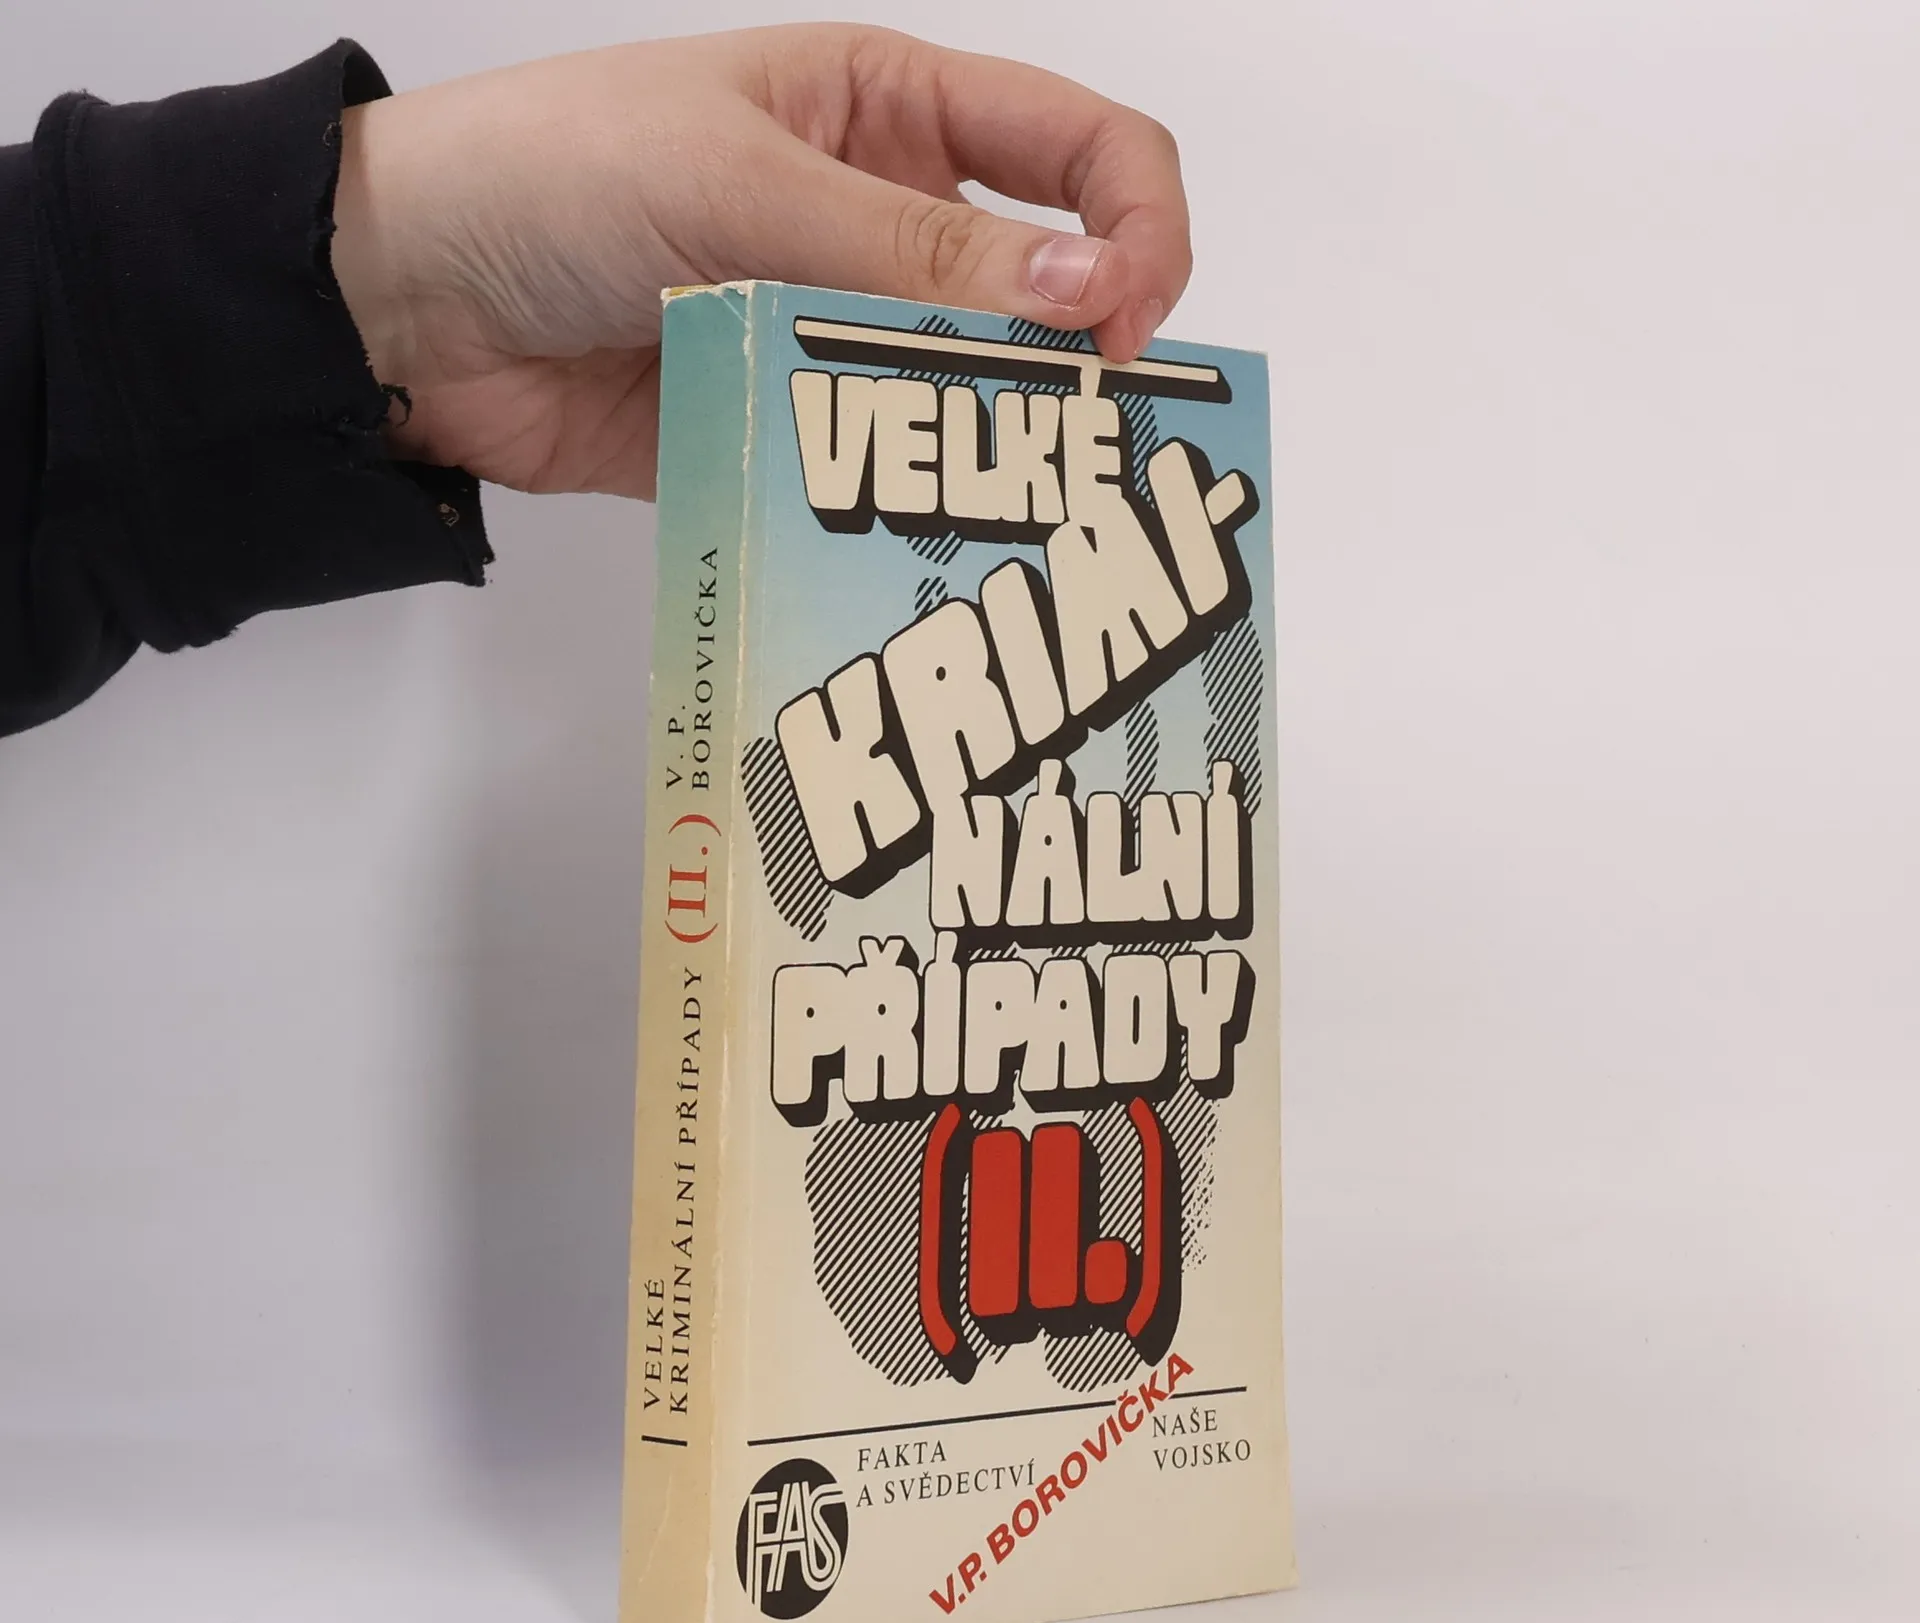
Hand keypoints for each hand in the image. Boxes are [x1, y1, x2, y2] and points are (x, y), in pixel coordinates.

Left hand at [329, 26, 1191, 499]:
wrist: (401, 302)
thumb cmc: (553, 176)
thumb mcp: (743, 184)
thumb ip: (913, 251)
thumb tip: (1090, 287)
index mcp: (887, 113)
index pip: (1073, 146)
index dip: (1134, 222)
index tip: (1132, 321)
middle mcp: (878, 225)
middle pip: (1038, 287)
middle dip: (1082, 358)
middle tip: (1092, 445)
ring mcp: (828, 336)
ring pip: (959, 395)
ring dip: (994, 449)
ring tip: (1019, 518)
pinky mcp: (781, 433)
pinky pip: (869, 478)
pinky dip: (899, 513)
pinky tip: (916, 551)